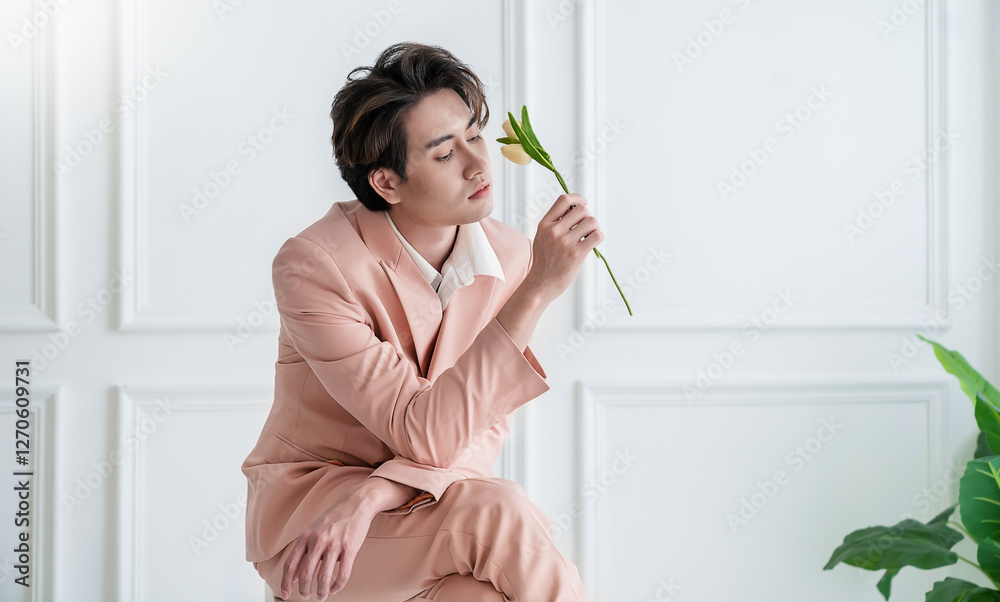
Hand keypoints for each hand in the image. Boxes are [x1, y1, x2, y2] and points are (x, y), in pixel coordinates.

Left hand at [279, 482, 378, 599]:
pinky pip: (342, 574)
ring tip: (321, 596)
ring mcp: (334, 544)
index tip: (285, 593)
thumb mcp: (313, 531)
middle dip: (304, 591)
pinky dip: (337, 586)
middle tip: (306, 596)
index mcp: (305, 536)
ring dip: (321, 592)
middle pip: (305, 574)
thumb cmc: (333, 518)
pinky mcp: (350, 548)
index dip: (286, 582)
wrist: (356, 503)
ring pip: (323, 577)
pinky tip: (335, 589)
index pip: (291, 564)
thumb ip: (304, 551)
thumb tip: (294, 575)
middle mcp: (318, 540)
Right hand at [526, 194, 603, 302]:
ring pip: (591, 222)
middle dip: (587, 217)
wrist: (541, 283)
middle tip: (584, 228)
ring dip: (594, 228)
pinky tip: (591, 243)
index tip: (583, 202)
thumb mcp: (542, 237)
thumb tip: (575, 208)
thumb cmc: (545, 261)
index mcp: (545, 224)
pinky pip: (597, 236)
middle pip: (581, 210)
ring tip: (588, 237)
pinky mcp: (576, 253)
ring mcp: (565, 242)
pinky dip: (598, 237)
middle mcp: (554, 231)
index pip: (563, 200)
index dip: (577, 198)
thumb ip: (555, 223)